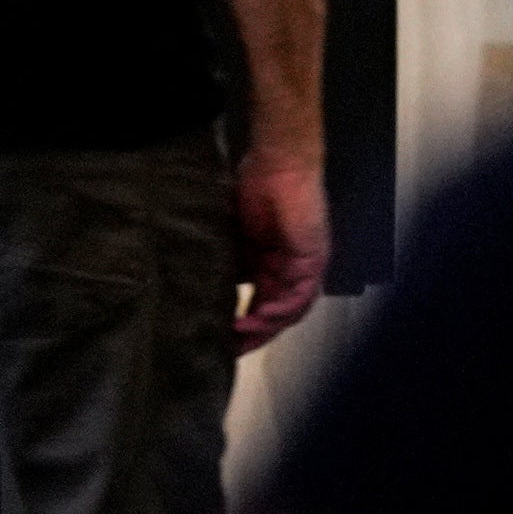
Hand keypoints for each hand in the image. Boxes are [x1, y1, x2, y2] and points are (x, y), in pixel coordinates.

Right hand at [230, 152, 330, 353]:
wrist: (277, 163)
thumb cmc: (255, 187)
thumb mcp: (230, 234)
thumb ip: (223, 260)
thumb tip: (200, 286)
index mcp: (271, 266)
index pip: (259, 304)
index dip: (240, 325)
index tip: (217, 338)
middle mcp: (290, 271)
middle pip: (274, 314)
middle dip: (251, 335)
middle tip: (226, 350)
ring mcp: (304, 267)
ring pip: (287, 311)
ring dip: (263, 328)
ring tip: (238, 340)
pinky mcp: (312, 260)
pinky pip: (298, 296)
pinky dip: (278, 311)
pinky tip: (257, 319)